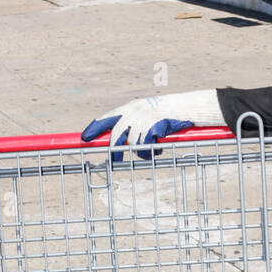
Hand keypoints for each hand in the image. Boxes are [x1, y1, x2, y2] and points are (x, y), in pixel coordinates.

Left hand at [81, 90, 223, 150]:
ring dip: (142, 153)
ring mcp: (143, 119)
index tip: (84, 138)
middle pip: (116, 135)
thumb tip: (121, 141)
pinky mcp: (153, 127)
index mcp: (130, 108)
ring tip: (152, 152)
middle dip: (114, 152)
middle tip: (114, 163)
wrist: (187, 108)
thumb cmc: (168, 115)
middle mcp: (134, 112)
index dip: (95, 128)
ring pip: (134, 145)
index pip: (108, 118)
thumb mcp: (148, 114)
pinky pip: (146, 146)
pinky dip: (152, 152)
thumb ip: (134, 124)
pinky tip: (159, 148)